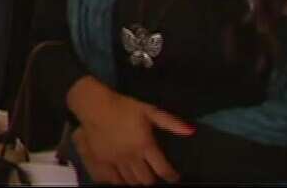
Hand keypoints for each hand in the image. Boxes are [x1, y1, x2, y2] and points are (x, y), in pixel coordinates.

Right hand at [68, 77, 191, 183]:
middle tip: (153, 174)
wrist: (94, 105)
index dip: (171, 176)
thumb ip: (170, 122)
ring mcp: (115, 161)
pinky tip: (121, 179)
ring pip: (129, 181)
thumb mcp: (149, 110)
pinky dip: (118, 182)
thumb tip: (191, 131)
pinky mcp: (100, 161)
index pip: (162, 169)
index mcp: (145, 145)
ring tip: (138, 177)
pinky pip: (110, 180)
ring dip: (136, 181)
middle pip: (146, 180)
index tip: (173, 176)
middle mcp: (131, 157)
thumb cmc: (123, 107)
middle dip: (152, 179)